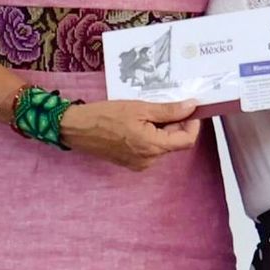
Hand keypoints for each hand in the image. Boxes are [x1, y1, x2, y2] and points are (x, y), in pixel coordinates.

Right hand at [58, 99, 201, 170]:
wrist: (77, 128)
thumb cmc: (106, 116)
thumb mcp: (140, 108)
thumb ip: (169, 110)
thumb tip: (192, 107)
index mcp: (153, 147)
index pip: (187, 140)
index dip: (192, 124)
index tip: (190, 108)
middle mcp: (149, 160)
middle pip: (175, 142)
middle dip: (175, 124)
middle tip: (164, 105)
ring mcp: (139, 164)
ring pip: (162, 145)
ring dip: (162, 129)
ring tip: (146, 113)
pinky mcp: (131, 162)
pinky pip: (150, 149)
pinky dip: (151, 135)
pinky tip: (138, 123)